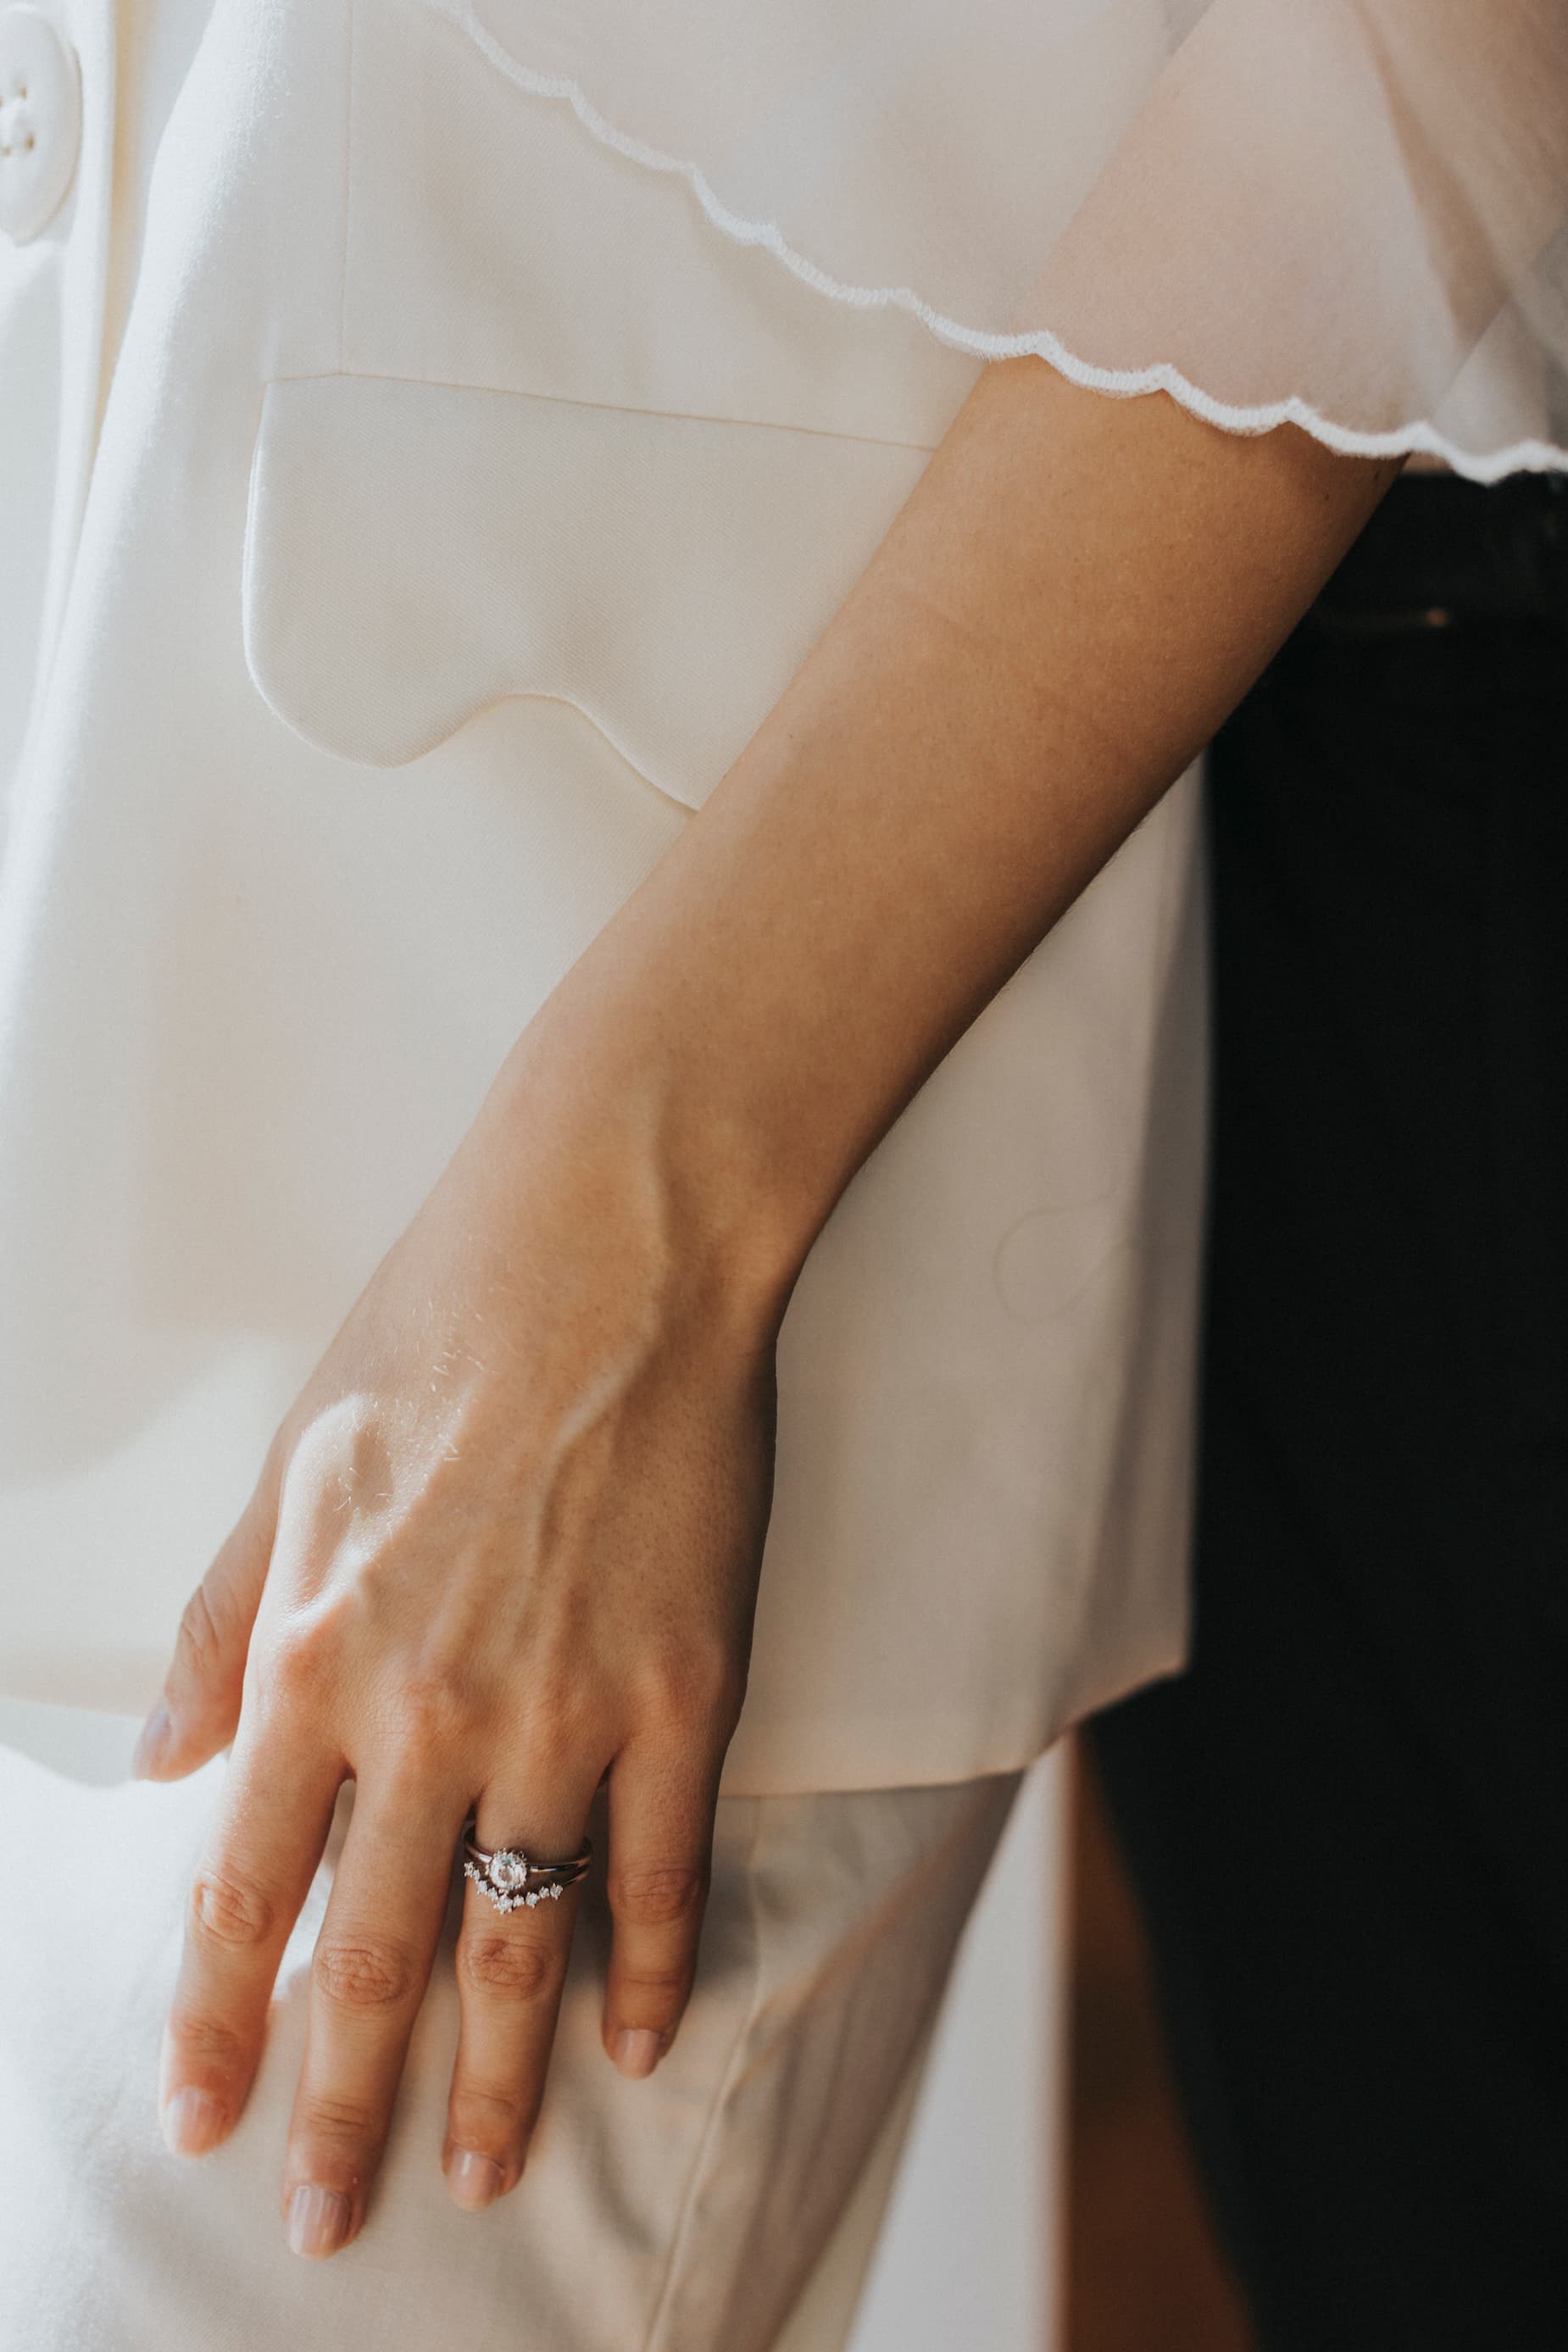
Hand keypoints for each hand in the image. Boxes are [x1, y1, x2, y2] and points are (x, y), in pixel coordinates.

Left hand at [134, 1051, 778, 2256]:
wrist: (608, 1258)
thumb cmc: (435, 1341)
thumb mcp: (286, 1475)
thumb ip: (224, 1633)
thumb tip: (167, 1765)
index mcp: (314, 1658)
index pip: (244, 1893)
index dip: (217, 2025)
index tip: (202, 2119)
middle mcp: (429, 1711)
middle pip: (371, 1954)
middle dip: (339, 2105)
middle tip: (326, 2221)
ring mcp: (566, 1710)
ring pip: (516, 1938)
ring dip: (493, 2075)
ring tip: (473, 2171)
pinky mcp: (682, 1690)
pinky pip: (660, 1868)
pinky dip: (650, 1970)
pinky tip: (640, 2040)